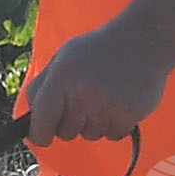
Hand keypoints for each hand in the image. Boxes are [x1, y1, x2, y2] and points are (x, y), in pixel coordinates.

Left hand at [23, 20, 170, 145]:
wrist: (145, 39)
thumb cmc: (97, 50)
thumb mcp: (62, 58)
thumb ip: (42, 87)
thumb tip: (29, 120)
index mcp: (60, 79)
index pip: (41, 123)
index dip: (39, 134)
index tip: (43, 135)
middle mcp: (82, 95)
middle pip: (65, 133)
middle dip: (71, 123)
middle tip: (85, 99)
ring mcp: (107, 107)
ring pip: (90, 135)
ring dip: (94, 123)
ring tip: (105, 96)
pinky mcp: (129, 116)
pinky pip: (113, 136)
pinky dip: (115, 124)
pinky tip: (120, 101)